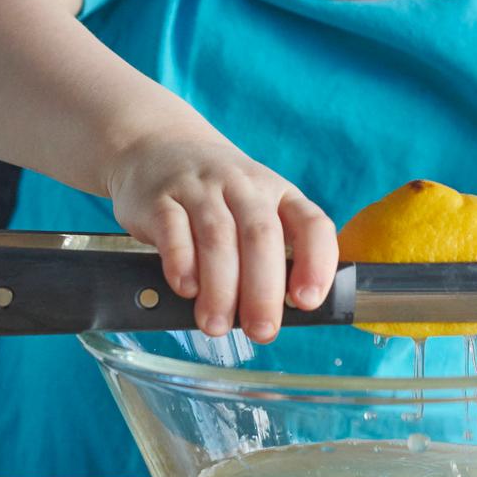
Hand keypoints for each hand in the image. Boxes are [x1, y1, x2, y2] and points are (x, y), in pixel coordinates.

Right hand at [104, 133, 336, 342]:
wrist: (160, 146)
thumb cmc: (219, 196)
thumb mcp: (256, 210)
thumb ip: (271, 255)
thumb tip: (278, 315)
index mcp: (279, 193)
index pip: (311, 223)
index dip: (316, 263)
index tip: (306, 302)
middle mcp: (244, 186)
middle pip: (261, 236)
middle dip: (263, 290)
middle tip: (260, 330)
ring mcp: (201, 189)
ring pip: (218, 236)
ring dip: (220, 287)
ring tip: (216, 324)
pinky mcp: (161, 198)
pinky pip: (174, 229)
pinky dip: (181, 262)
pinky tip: (186, 288)